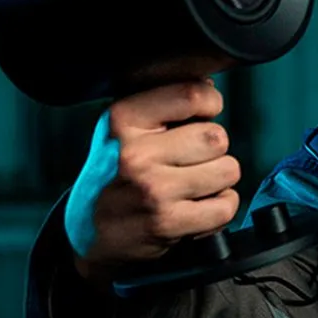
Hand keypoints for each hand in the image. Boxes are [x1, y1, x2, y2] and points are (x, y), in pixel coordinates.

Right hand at [64, 80, 241, 286]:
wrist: (89, 231)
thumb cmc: (116, 173)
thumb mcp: (125, 128)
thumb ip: (165, 103)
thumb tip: (208, 86)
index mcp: (123, 120)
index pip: (193, 95)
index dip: (210, 104)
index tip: (200, 116)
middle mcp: (135, 154)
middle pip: (217, 137)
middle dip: (212, 149)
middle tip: (189, 161)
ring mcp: (153, 190)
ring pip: (228, 170)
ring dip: (218, 180)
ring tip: (191, 184)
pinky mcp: (168, 223)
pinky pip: (225, 206)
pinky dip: (218, 209)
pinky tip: (194, 207)